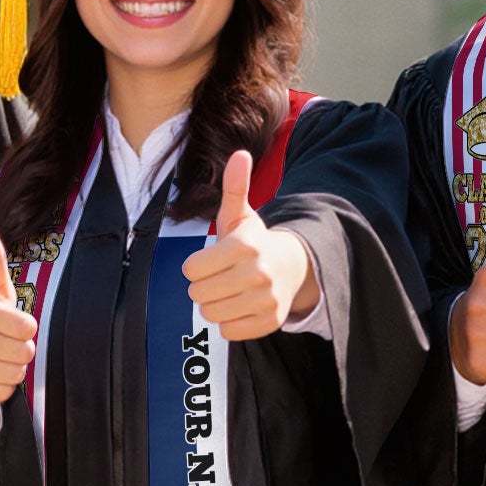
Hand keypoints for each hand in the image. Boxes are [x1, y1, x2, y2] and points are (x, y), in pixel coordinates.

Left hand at [180, 149, 316, 340]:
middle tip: (219, 277)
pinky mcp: (269, 322)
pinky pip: (228, 331)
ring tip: (228, 291)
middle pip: (198, 294)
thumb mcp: (241, 215)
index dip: (195, 266)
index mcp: (245, 247)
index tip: (209, 261)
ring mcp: (266, 300)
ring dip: (214, 304)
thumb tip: (240, 153)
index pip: (192, 270)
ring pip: (211, 314)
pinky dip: (229, 322)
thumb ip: (234, 187)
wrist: (293, 267)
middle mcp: (258, 274)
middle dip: (203, 286)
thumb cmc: (254, 242)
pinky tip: (239, 306)